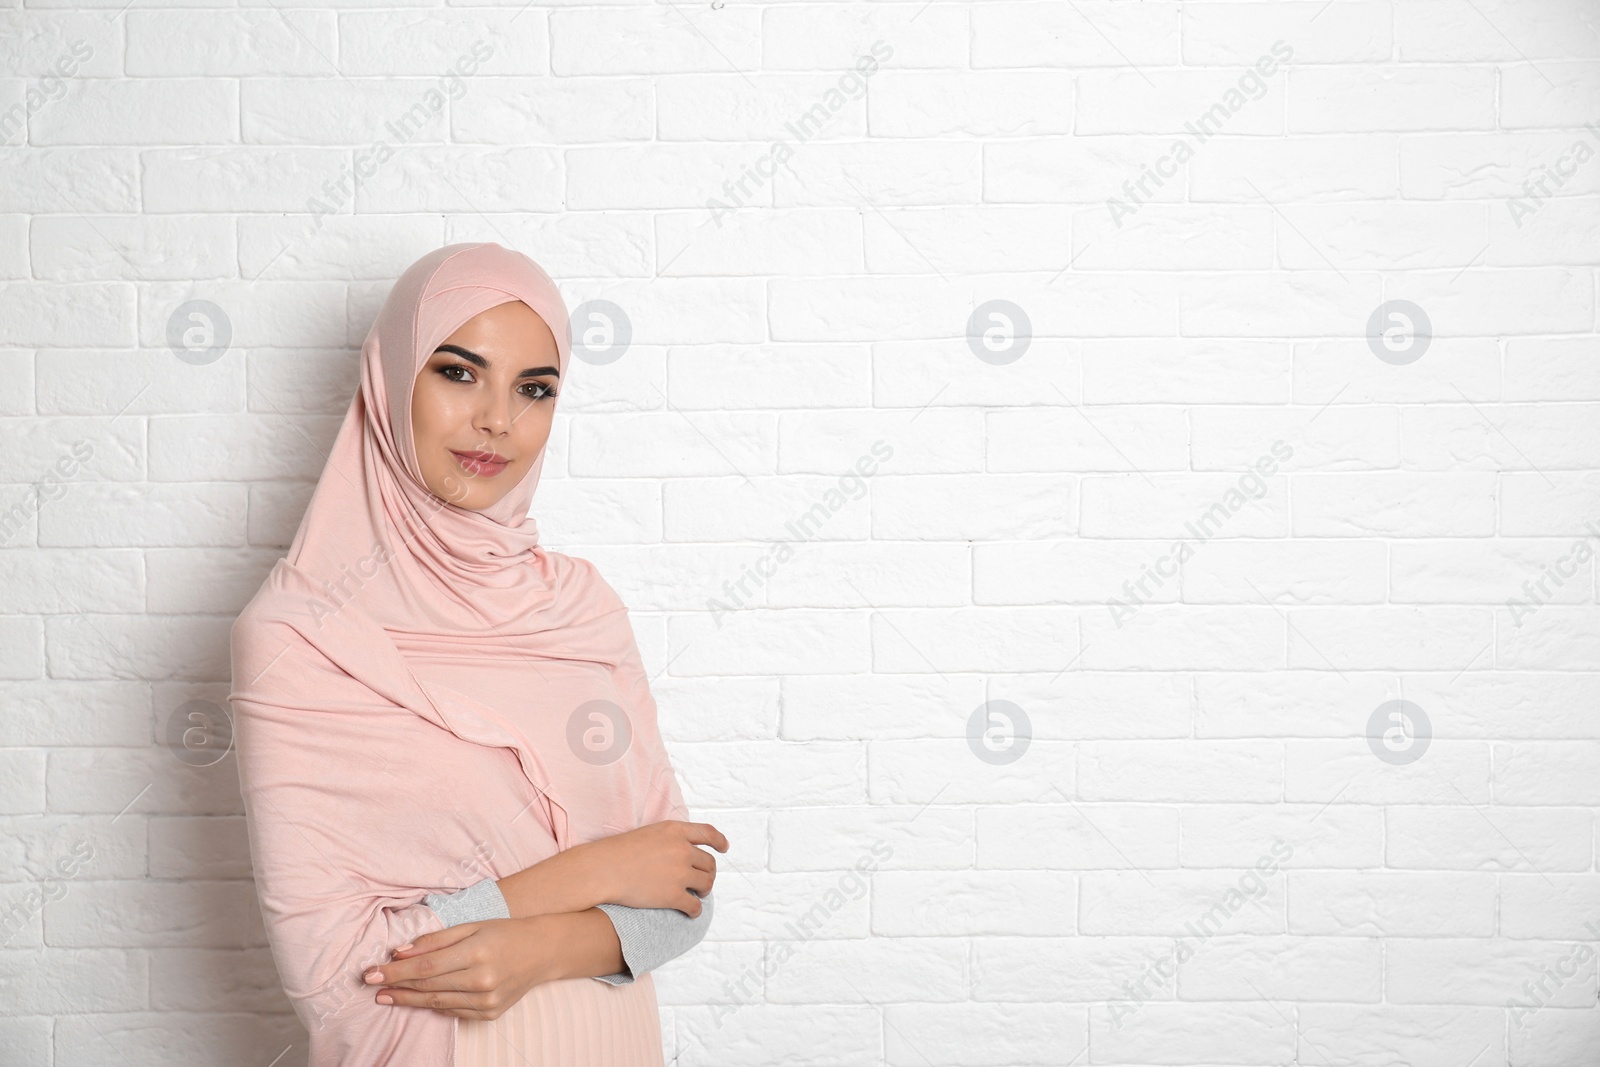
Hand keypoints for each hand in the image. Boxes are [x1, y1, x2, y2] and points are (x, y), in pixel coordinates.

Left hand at [363, 917, 551, 1020]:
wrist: (542, 952)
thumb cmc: (505, 933)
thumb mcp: (472, 926)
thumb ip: (436, 939)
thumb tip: (401, 951)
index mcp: (476, 953)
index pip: (424, 967)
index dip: (394, 972)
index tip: (371, 974)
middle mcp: (481, 980)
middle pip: (427, 986)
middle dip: (395, 986)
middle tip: (371, 984)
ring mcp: (486, 1000)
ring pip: (436, 1002)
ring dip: (408, 1000)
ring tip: (387, 996)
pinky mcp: (489, 1013)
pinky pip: (453, 1011)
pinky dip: (433, 1005)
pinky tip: (419, 999)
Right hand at [582, 820, 727, 915]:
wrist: (603, 870)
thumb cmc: (618, 853)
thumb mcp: (649, 833)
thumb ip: (669, 839)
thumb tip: (684, 850)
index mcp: (675, 830)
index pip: (708, 833)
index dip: (719, 841)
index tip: (724, 848)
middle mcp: (682, 849)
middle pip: (709, 862)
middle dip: (708, 873)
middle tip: (702, 881)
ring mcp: (680, 873)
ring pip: (706, 883)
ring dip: (704, 890)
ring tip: (697, 895)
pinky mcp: (674, 895)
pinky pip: (694, 905)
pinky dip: (695, 910)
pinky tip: (690, 912)